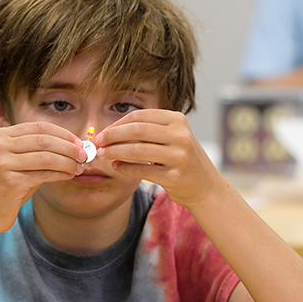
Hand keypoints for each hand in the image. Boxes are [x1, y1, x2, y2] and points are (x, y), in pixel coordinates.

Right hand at [0, 122, 86, 238]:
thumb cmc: (10, 184)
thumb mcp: (23, 161)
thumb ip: (42, 150)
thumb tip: (75, 146)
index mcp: (3, 134)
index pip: (40, 127)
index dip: (63, 133)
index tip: (80, 142)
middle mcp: (1, 145)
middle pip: (44, 140)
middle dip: (69, 147)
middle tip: (85, 155)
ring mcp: (3, 162)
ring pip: (46, 157)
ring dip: (68, 162)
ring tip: (80, 167)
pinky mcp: (10, 181)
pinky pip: (43, 174)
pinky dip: (61, 173)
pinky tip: (69, 175)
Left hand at [95, 109, 219, 207]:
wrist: (205, 185)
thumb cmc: (182, 158)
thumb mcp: (172, 137)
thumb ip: (148, 131)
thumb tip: (111, 130)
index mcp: (177, 120)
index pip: (140, 116)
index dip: (118, 123)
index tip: (103, 131)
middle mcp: (180, 136)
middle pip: (137, 131)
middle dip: (113, 136)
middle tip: (97, 142)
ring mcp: (179, 156)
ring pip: (138, 150)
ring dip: (115, 152)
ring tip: (102, 154)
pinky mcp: (175, 177)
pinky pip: (142, 171)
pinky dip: (125, 168)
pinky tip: (116, 167)